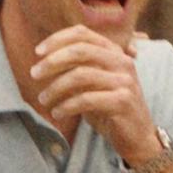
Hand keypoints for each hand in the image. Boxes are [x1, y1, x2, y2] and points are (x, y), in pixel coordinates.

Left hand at [29, 26, 161, 168]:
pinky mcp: (122, 101)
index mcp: (114, 52)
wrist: (138, 138)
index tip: (38, 52)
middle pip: (80, 50)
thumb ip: (77, 69)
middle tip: (34, 74)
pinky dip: (66, 106)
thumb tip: (44, 61)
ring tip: (43, 99)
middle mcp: (122, 62)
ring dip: (55, 87)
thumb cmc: (110, 109)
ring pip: (80, 75)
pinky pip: (86, 99)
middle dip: (52, 61)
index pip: (83, 34)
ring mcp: (124, 81)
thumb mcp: (93, 84)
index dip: (57, 40)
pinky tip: (57, 113)